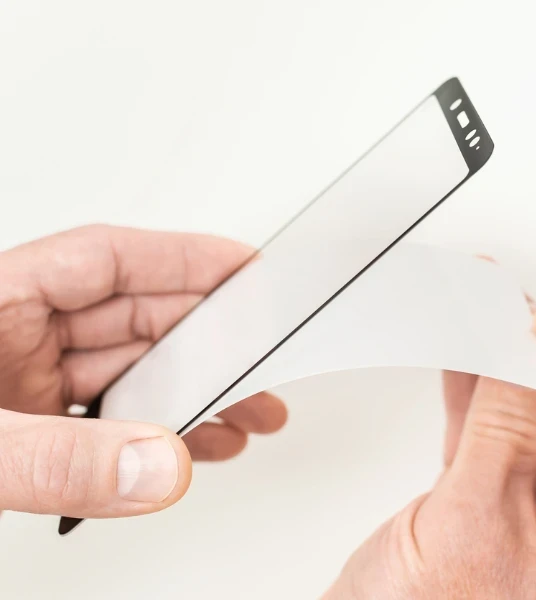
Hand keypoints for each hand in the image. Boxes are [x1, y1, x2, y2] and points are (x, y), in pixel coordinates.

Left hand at [0, 225, 286, 518]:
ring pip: (131, 374)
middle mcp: (14, 338)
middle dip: (207, 341)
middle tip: (264, 356)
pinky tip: (199, 445)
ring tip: (252, 411)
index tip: (243, 268)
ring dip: (194, 394)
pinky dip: (158, 438)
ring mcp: (23, 387)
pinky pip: (110, 425)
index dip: (182, 259)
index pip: (104, 261)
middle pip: (134, 319)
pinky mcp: (32, 434)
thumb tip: (158, 466)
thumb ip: (59, 457)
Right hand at [325, 301, 535, 599]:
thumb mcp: (475, 527)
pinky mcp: (481, 499)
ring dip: (515, 358)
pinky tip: (463, 353)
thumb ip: (507, 432)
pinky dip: (478, 385)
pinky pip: (493, 425)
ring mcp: (530, 505)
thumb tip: (529, 354)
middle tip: (520, 313)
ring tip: (486, 314)